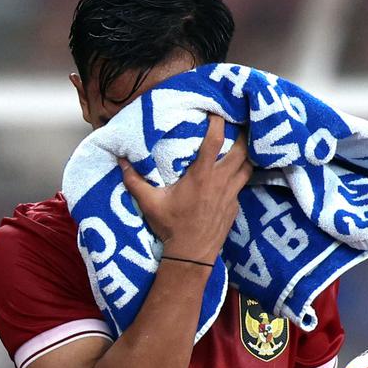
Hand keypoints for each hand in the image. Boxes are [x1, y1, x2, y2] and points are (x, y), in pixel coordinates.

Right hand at [119, 115, 251, 263]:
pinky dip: (240, 175)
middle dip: (242, 135)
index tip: (216, 112)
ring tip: (241, 145)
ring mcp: (231, 195)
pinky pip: (242, 185)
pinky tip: (234, 173)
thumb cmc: (171, 228)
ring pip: (247, 167)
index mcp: (201, 176)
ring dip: (246, 155)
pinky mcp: (235, 206)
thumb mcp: (150, 203)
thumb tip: (120, 161)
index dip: (218, 123)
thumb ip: (134, 181)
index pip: (214, 142)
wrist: (192, 255)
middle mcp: (220, 182)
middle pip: (241, 151)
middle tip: (238, 125)